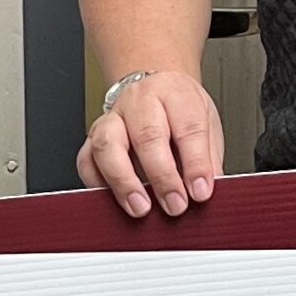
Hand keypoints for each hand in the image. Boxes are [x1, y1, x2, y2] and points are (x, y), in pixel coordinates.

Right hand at [78, 71, 224, 218]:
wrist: (156, 88)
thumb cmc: (180, 109)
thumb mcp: (207, 124)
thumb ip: (208, 159)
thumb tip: (205, 194)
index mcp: (175, 94)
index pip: (188, 128)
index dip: (196, 164)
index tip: (200, 192)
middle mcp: (140, 101)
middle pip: (147, 136)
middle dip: (162, 177)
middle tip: (175, 205)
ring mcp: (112, 118)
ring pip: (108, 145)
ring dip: (124, 181)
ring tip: (141, 207)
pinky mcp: (92, 137)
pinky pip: (87, 161)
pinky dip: (99, 184)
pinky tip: (115, 200)